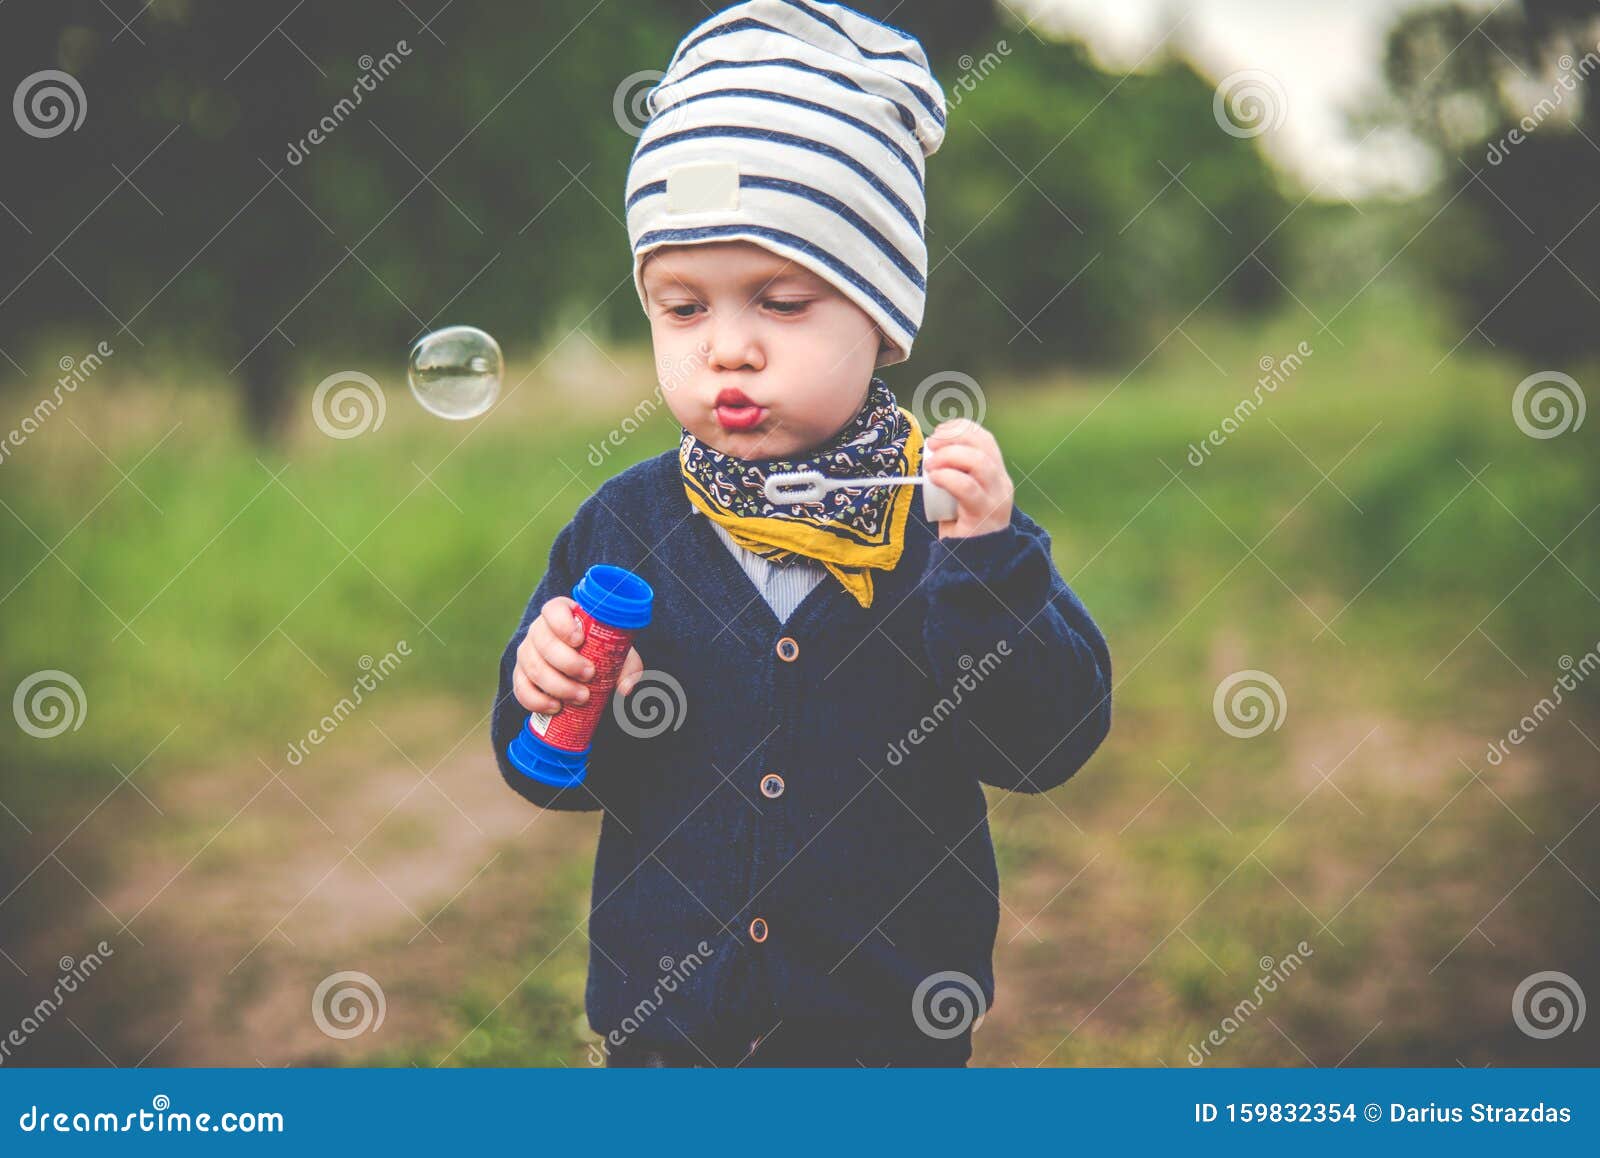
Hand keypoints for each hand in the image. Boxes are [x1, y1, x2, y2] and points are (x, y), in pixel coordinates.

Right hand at [513, 596, 644, 715]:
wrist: (584, 672)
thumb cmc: (601, 654)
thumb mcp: (619, 656)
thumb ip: (627, 667)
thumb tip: (626, 688)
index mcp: (563, 614)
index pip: (554, 610)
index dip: (563, 624)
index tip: (579, 640)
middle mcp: (540, 630)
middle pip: (543, 642)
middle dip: (567, 662)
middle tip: (590, 675)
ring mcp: (527, 652)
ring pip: (532, 667)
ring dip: (557, 685)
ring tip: (582, 697)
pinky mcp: (521, 676)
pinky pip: (521, 688)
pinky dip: (537, 700)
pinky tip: (556, 707)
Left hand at [923, 418, 1013, 538]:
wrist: (974, 565)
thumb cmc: (962, 528)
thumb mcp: (960, 495)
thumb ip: (955, 474)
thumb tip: (931, 449)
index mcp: (996, 476)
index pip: (985, 440)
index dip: (962, 428)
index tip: (939, 430)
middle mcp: (1001, 484)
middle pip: (983, 446)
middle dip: (954, 437)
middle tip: (931, 444)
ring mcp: (996, 499)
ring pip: (979, 463)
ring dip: (950, 455)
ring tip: (930, 464)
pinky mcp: (984, 515)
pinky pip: (968, 488)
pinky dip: (948, 477)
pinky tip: (933, 477)